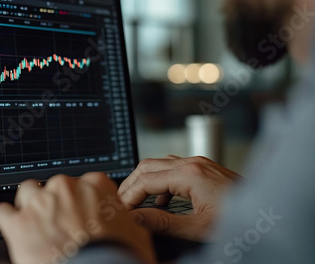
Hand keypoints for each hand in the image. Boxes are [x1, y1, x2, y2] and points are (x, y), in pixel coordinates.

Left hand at [0, 173, 156, 263]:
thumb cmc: (118, 258)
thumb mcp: (134, 232)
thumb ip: (120, 216)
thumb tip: (121, 220)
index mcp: (95, 185)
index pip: (83, 184)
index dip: (80, 201)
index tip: (79, 213)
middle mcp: (65, 187)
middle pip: (53, 187)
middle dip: (55, 204)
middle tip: (60, 226)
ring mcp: (40, 203)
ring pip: (26, 193)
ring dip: (29, 207)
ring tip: (35, 226)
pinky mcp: (19, 223)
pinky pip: (3, 212)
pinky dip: (7, 221)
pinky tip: (14, 230)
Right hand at [118, 155, 241, 241]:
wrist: (270, 210)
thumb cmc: (241, 219)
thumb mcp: (198, 227)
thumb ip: (163, 222)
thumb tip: (136, 218)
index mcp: (189, 174)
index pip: (145, 180)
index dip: (128, 195)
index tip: (119, 209)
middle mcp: (192, 163)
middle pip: (147, 165)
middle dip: (131, 184)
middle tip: (121, 203)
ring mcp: (199, 163)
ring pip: (159, 164)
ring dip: (144, 181)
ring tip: (135, 201)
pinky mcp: (204, 168)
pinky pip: (172, 168)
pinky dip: (160, 181)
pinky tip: (161, 200)